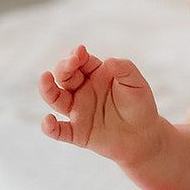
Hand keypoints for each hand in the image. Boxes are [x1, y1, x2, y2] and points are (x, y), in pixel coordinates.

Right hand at [39, 45, 161, 165]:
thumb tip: (108, 61)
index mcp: (94, 75)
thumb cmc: (139, 106)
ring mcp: (77, 112)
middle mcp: (81, 91)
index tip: (80, 52)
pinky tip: (48, 121)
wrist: (144, 136)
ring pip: (55, 99)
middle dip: (64, 67)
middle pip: (64, 76)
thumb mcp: (137, 83)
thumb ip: (125, 69)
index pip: (80, 62)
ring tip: (45, 79)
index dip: (77, 56)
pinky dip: (50, 127)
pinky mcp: (77, 133)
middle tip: (72, 62)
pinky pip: (59, 131)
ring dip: (47, 89)